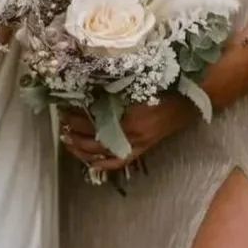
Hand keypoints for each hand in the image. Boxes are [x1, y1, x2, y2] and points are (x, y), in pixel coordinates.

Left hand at [58, 96, 194, 173]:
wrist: (185, 101)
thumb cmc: (161, 87)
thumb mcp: (134, 84)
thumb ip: (112, 91)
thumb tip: (87, 90)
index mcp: (127, 116)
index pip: (93, 120)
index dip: (76, 115)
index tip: (63, 106)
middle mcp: (131, 135)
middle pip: (94, 138)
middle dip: (75, 131)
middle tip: (62, 123)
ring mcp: (136, 145)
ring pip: (102, 153)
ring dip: (82, 148)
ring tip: (68, 140)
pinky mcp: (141, 150)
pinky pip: (117, 162)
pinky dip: (101, 163)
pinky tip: (89, 160)